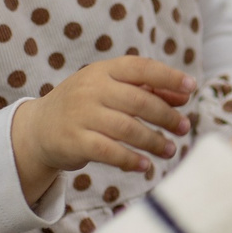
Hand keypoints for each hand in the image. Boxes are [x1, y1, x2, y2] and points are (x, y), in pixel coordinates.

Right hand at [11, 55, 193, 206]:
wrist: (39, 129)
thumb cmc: (86, 107)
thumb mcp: (111, 91)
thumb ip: (147, 90)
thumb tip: (184, 96)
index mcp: (103, 70)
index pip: (140, 67)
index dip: (168, 77)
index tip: (192, 88)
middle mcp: (91, 88)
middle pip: (138, 101)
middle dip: (166, 116)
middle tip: (183, 128)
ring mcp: (81, 114)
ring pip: (127, 128)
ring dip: (153, 141)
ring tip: (170, 150)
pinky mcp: (74, 141)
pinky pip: (109, 151)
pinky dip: (131, 159)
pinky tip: (146, 165)